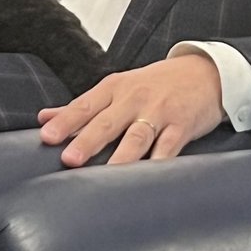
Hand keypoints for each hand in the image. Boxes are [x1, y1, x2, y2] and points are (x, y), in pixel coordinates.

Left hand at [38, 54, 225, 166]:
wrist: (206, 72)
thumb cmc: (156, 84)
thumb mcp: (119, 87)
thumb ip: (82, 106)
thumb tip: (44, 118)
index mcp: (115, 88)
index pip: (85, 105)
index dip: (65, 121)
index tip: (46, 136)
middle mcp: (135, 98)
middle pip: (107, 121)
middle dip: (88, 140)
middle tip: (69, 159)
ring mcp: (160, 112)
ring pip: (137, 136)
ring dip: (121, 156)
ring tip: (105, 176)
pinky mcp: (182, 126)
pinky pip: (169, 148)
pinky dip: (159, 163)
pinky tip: (148, 179)